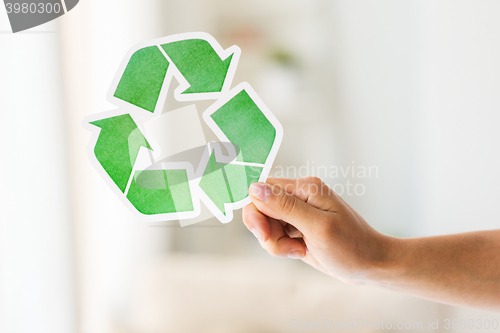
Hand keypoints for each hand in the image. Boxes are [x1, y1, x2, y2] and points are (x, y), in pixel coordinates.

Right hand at [243, 177, 393, 284]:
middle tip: (287, 247)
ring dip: (276, 242)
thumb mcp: (318, 227)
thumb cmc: (352, 247)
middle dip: (267, 232)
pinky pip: (275, 235)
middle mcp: (299, 196)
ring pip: (266, 224)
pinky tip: (301, 251)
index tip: (266, 235)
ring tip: (299, 250)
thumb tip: (255, 188)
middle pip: (261, 208)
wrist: (370, 265)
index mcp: (305, 188)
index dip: (257, 213)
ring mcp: (297, 212)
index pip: (261, 190)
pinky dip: (282, 246)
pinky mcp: (297, 227)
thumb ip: (286, 207)